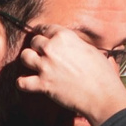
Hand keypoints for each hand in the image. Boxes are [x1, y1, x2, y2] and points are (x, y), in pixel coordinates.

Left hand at [10, 27, 125, 125]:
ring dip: (29, 61)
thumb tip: (73, 46)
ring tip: (35, 66)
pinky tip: (28, 83)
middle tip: (44, 55)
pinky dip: (23, 83)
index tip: (43, 37)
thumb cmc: (102, 74)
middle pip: (34, 41)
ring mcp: (45, 66)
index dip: (44, 33)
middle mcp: (52, 49)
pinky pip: (22, 82)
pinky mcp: (43, 84)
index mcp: (64, 36)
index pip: (45, 28)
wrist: (103, 96)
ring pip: (24, 57)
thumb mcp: (91, 50)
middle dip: (38, 48)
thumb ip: (76, 44)